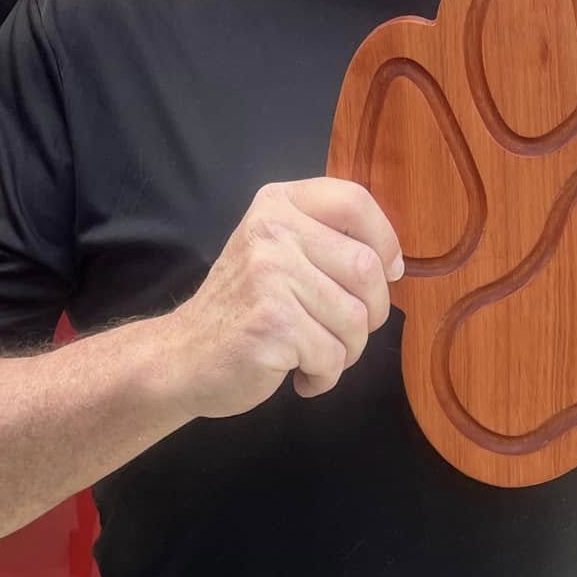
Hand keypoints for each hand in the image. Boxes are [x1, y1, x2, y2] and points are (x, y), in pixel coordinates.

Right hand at [162, 179, 403, 418]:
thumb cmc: (244, 307)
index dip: (385, 239)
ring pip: (355, 319)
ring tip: (314, 353)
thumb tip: (393, 263)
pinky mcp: (272, 324)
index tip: (388, 271)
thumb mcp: (277, 250)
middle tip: (345, 331)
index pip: (355, 201)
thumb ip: (326, 239)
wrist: (182, 355)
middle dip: (371, 311)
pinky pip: (333, 356)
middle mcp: (273, 230)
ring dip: (346, 351)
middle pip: (366, 267)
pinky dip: (324, 376)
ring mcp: (270, 275)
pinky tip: (297, 372)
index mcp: (278, 203)